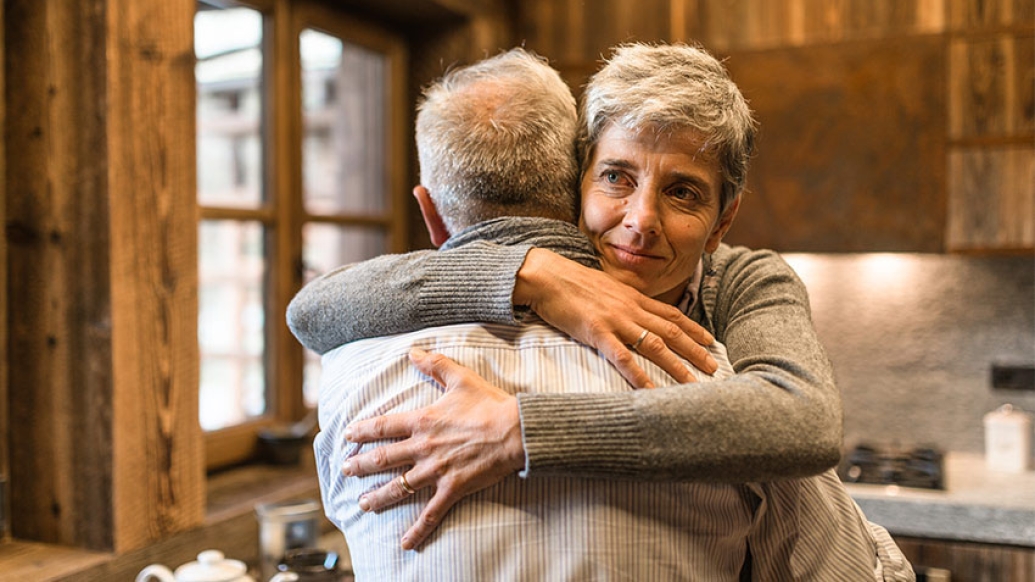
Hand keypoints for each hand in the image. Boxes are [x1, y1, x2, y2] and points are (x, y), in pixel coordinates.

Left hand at [342, 348, 524, 549]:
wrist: (516, 431)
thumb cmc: (490, 404)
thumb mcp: (460, 378)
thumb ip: (434, 364)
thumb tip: (413, 351)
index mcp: (423, 421)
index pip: (383, 427)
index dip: (362, 432)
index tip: (347, 436)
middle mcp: (424, 447)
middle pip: (383, 460)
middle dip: (360, 466)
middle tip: (345, 472)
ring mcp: (436, 470)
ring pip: (399, 487)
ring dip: (378, 497)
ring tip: (363, 504)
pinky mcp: (453, 488)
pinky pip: (431, 512)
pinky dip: (418, 530)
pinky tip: (405, 544)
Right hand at [514, 249, 716, 387]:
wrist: (546, 275)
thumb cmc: (569, 282)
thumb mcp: (604, 288)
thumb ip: (620, 301)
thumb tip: (631, 312)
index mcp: (632, 297)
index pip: (671, 313)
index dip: (693, 328)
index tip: (710, 340)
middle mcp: (630, 308)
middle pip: (671, 330)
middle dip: (695, 350)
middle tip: (713, 367)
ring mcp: (616, 320)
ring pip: (655, 345)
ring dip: (676, 365)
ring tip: (693, 384)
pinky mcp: (597, 332)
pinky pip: (623, 358)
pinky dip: (639, 376)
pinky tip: (650, 391)